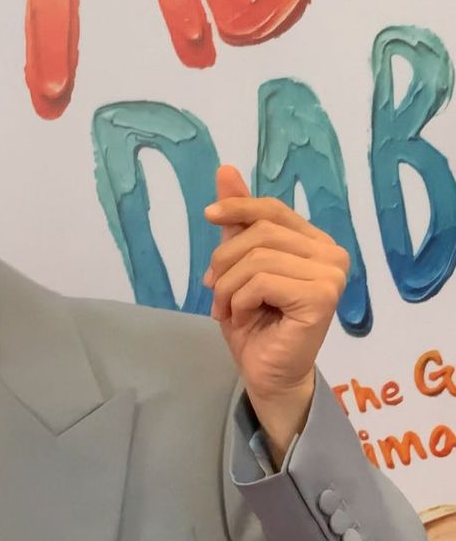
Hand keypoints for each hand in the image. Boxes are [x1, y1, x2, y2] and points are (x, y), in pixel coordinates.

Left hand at [203, 166, 349, 464]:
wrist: (265, 371)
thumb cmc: (255, 320)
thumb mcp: (237, 264)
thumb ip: (238, 220)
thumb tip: (226, 170)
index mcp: (314, 242)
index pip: (273, 209)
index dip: (238, 206)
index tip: (209, 215)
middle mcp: (331, 254)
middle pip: (259, 232)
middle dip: (223, 261)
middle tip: (213, 290)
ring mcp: (331, 276)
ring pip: (256, 258)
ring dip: (226, 286)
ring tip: (226, 308)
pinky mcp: (322, 297)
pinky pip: (261, 281)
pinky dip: (238, 300)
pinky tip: (242, 317)